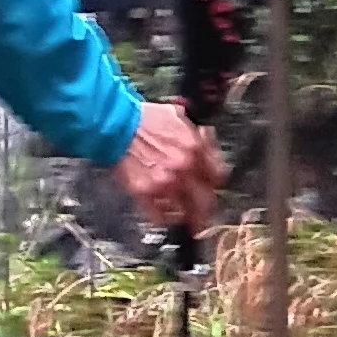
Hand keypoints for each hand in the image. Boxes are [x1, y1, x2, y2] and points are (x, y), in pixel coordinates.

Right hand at [114, 98, 223, 235]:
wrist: (116, 124)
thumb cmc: (143, 119)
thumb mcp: (178, 117)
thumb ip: (196, 133)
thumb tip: (206, 140)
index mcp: (194, 148)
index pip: (219, 176)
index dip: (215, 183)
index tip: (211, 187)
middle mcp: (183, 168)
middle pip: (206, 201)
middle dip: (205, 209)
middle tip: (203, 214)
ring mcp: (165, 184)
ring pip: (185, 213)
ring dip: (186, 216)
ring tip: (184, 219)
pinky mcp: (145, 194)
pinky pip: (161, 217)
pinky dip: (163, 218)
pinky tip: (164, 215)